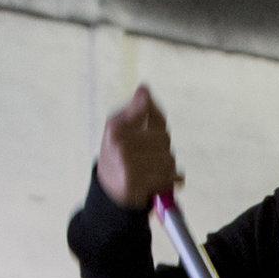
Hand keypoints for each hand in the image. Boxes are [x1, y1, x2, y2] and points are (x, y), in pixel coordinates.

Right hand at [98, 85, 179, 209]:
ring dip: (166, 167)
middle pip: (164, 138)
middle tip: (147, 156)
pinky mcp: (135, 184)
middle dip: (162, 148)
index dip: (157, 123)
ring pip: (169, 159)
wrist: (109, 189)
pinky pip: (168, 178)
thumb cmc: (120, 152)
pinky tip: (153, 181)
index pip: (152, 114)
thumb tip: (144, 89)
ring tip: (150, 170)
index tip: (147, 131)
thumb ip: (139, 108)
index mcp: (116, 126)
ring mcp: (126, 164)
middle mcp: (119, 143)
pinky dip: (167, 181)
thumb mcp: (124, 126)